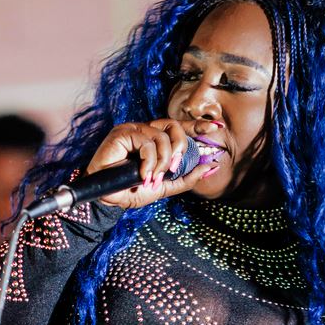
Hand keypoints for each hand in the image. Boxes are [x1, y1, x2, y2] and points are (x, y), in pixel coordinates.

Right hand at [85, 119, 215, 208]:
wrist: (108, 199)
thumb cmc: (132, 190)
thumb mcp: (165, 186)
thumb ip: (187, 178)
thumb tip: (211, 168)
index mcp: (156, 140)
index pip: (179, 128)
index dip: (197, 126)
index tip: (216, 128)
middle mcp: (146, 131)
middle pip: (174, 125)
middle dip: (180, 147)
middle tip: (173, 167)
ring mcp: (133, 130)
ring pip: (162, 136)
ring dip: (162, 162)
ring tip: (153, 178)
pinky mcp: (122, 133)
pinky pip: (147, 142)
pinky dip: (149, 161)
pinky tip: (143, 175)